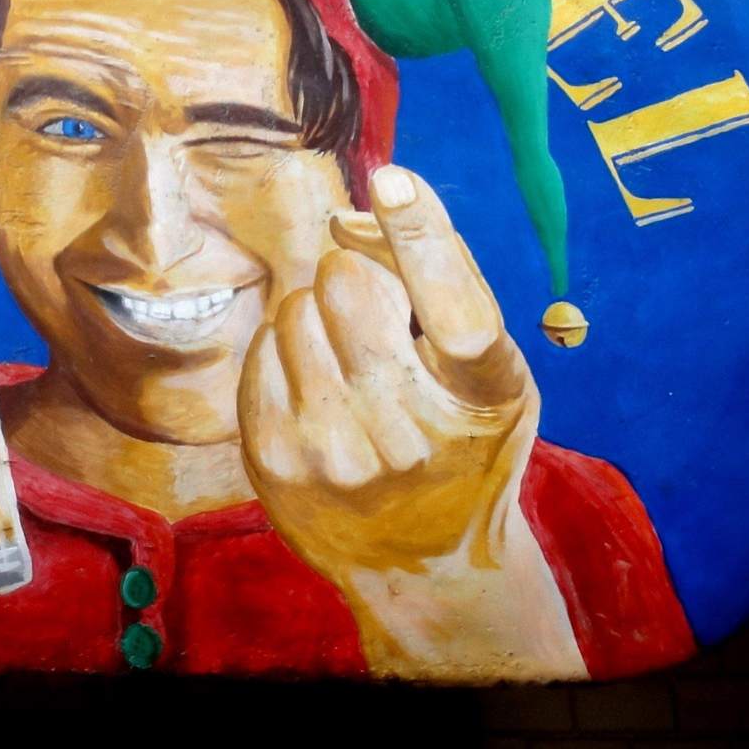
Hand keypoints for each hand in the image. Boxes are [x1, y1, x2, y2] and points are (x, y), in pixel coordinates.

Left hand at [238, 164, 582, 676]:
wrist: (426, 567)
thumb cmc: (463, 439)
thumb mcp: (487, 371)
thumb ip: (441, 278)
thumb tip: (346, 219)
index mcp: (487, 399)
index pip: (458, 312)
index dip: (425, 239)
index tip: (394, 181)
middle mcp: (415, 435)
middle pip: (350, 288)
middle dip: (356, 277)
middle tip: (378, 320)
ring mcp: (338, 456)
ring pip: (296, 309)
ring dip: (319, 315)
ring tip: (350, 365)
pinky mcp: (276, 464)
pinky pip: (261, 348)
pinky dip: (286, 351)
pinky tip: (317, 391)